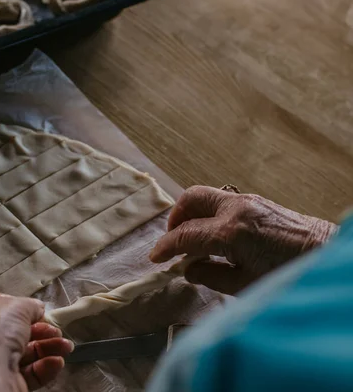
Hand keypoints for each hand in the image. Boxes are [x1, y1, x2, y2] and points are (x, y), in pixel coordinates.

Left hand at [0, 293, 73, 391]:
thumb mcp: (14, 306)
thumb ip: (29, 305)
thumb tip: (37, 308)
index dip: (11, 303)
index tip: (30, 307)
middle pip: (7, 331)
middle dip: (37, 330)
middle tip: (55, 330)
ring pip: (17, 353)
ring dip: (45, 348)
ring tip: (65, 346)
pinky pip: (19, 374)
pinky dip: (40, 368)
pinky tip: (57, 362)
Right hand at [149, 186, 336, 293]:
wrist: (325, 255)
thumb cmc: (287, 275)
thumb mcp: (245, 284)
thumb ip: (210, 276)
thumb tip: (189, 269)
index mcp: (230, 233)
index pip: (185, 235)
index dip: (165, 247)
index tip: (155, 258)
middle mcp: (235, 209)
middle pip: (191, 200)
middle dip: (175, 219)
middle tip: (172, 241)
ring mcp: (247, 201)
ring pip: (205, 196)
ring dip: (191, 214)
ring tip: (191, 239)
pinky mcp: (256, 201)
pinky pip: (221, 200)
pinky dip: (207, 213)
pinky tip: (213, 235)